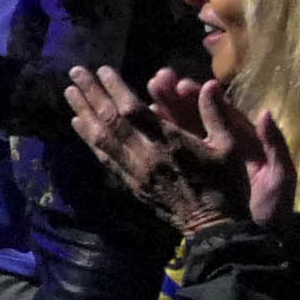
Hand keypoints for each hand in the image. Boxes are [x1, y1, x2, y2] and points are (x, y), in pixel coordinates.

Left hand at [64, 64, 290, 235]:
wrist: (214, 229)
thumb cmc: (226, 185)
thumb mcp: (230, 148)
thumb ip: (215, 114)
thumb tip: (208, 84)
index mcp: (170, 143)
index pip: (133, 111)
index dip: (115, 89)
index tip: (103, 69)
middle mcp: (146, 156)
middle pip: (110, 121)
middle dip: (92, 94)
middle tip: (75, 72)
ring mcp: (135, 171)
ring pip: (102, 139)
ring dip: (84, 113)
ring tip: (69, 93)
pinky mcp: (130, 184)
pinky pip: (104, 158)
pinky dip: (88, 139)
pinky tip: (78, 124)